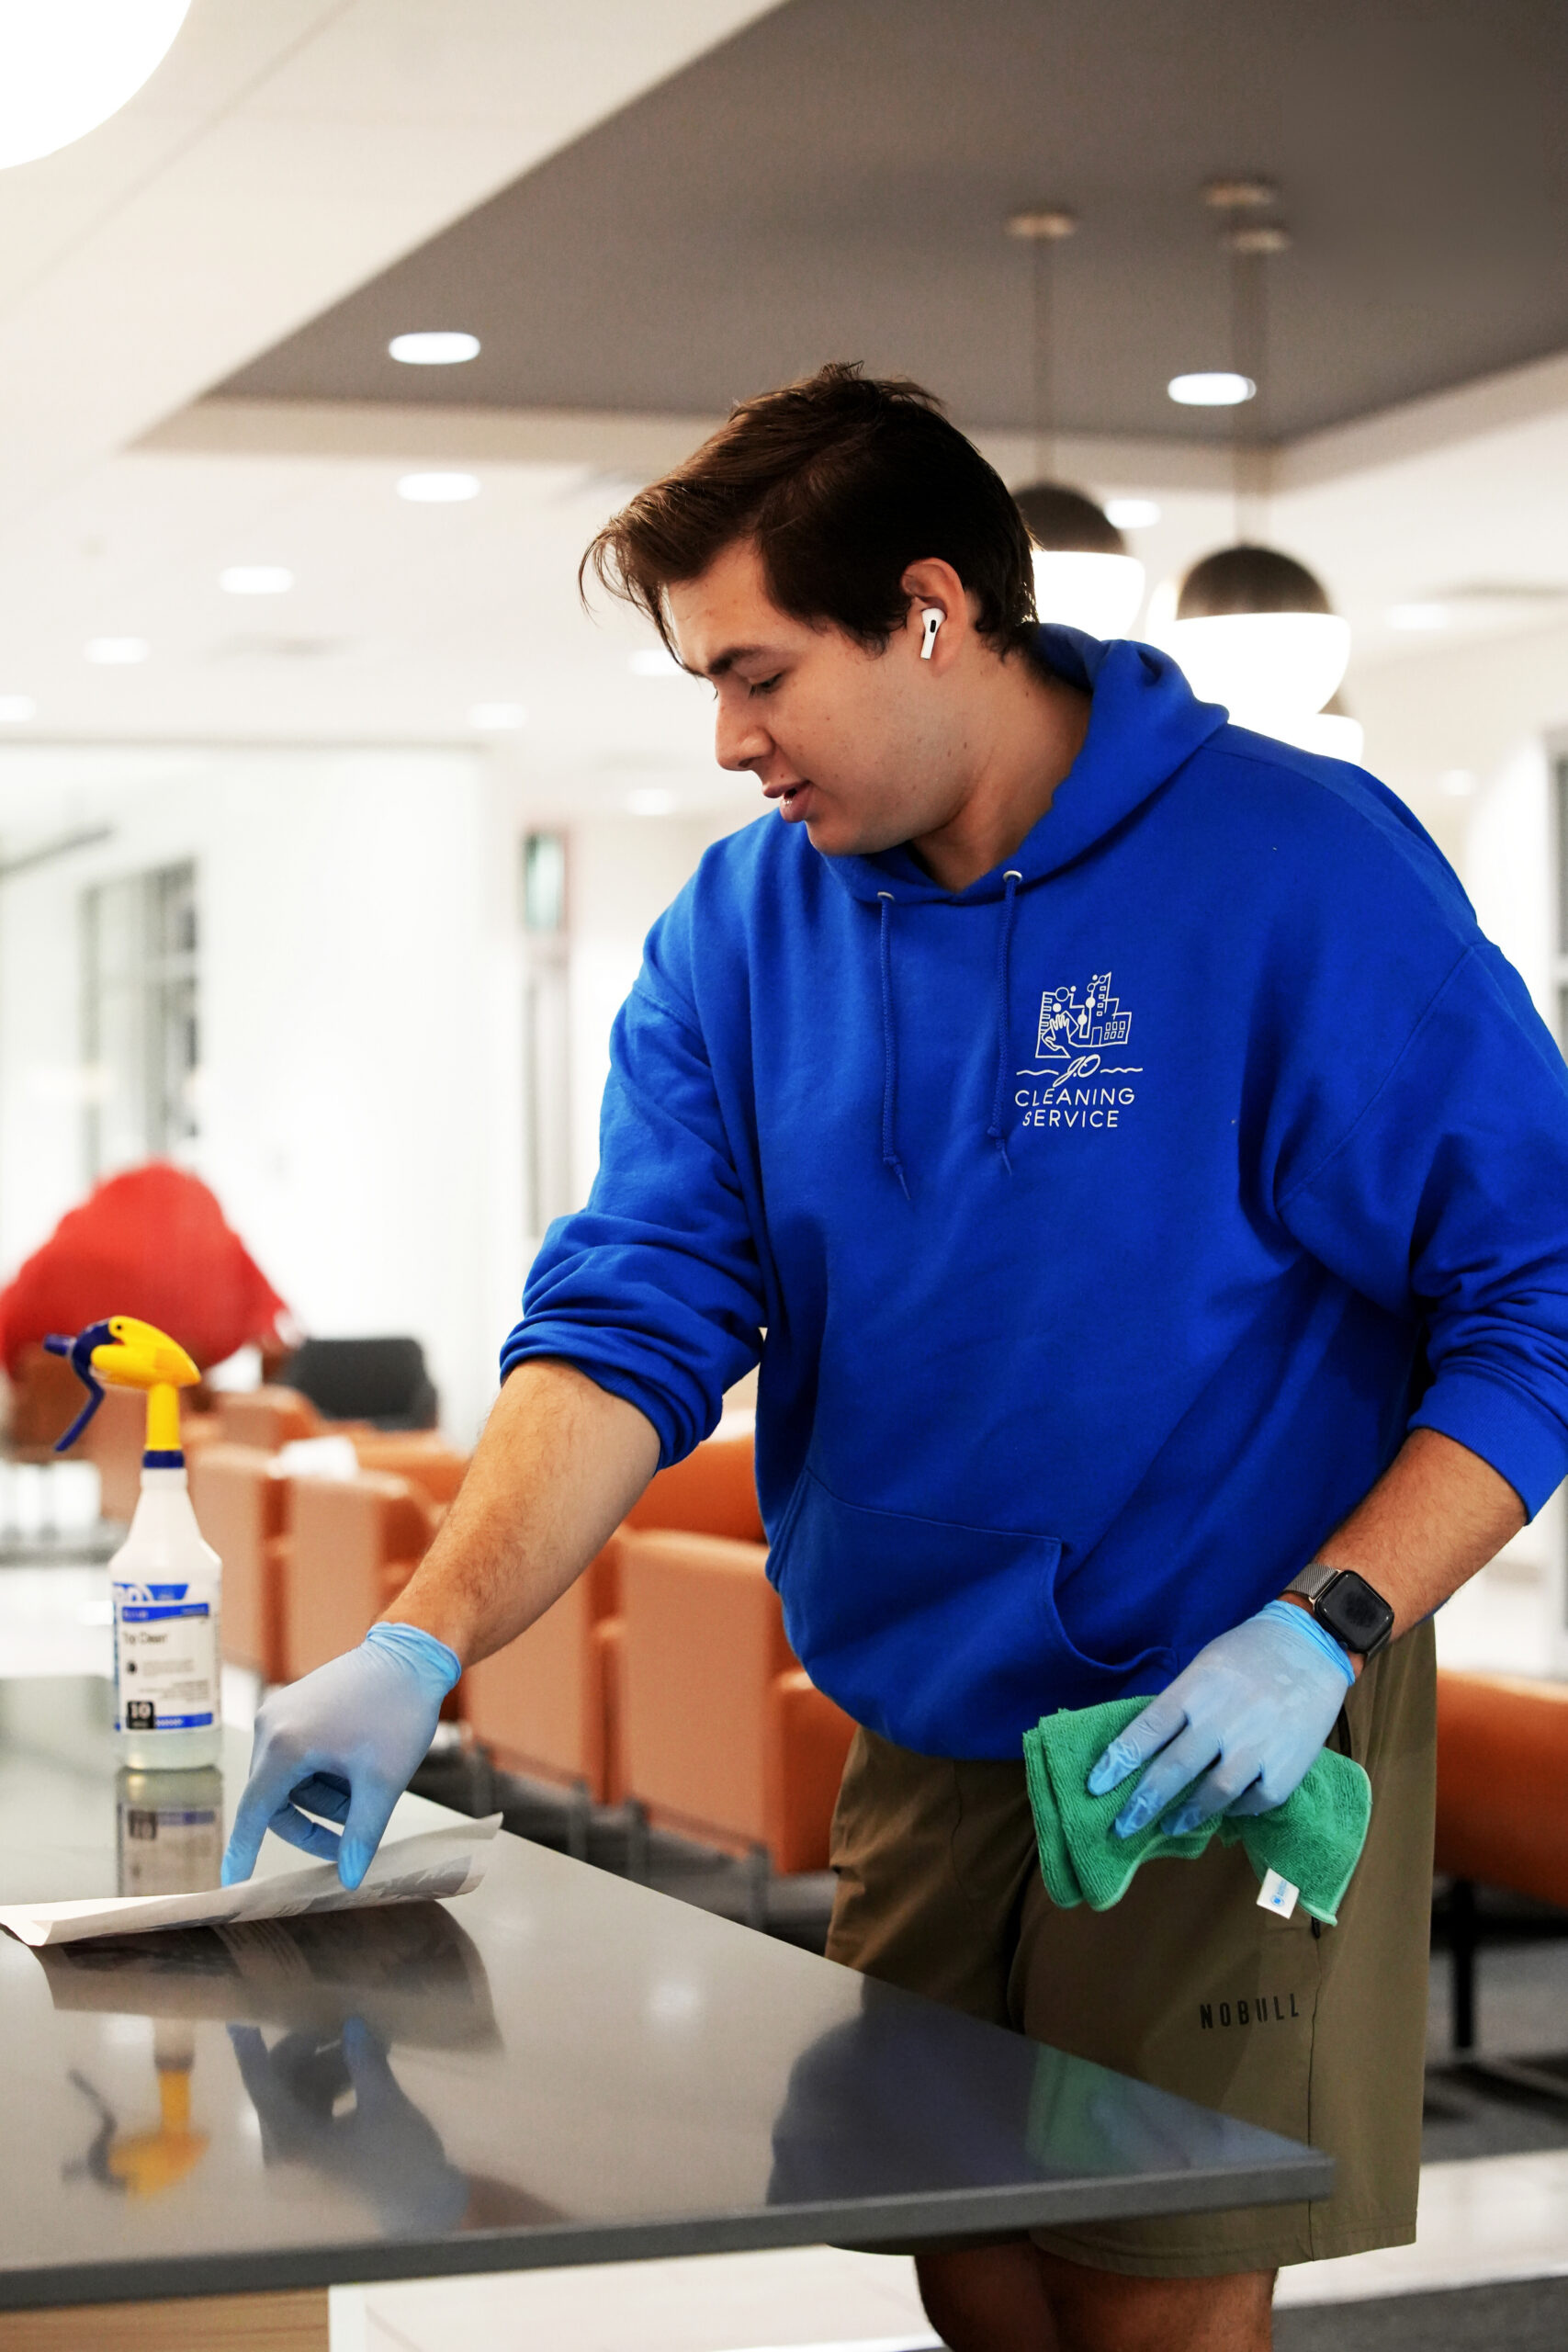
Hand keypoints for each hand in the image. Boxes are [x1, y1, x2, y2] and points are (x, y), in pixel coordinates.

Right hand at [222, 1623, 460, 1889]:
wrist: (411, 1654)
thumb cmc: (398, 1711)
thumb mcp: (383, 1781)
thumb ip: (361, 1835)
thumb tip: (349, 1879)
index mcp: (284, 1744)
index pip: (254, 1812)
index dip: (242, 1850)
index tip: (231, 1883)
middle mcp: (271, 1727)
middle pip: (274, 1801)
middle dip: (312, 1824)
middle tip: (351, 1839)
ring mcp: (279, 1715)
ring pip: (289, 1782)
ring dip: (323, 1800)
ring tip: (366, 1793)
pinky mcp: (292, 1709)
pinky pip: (295, 1760)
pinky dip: (322, 1777)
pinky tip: (356, 1772)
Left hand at [227, 2017, 468, 2233]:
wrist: (424, 2207)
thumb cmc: (401, 2158)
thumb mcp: (385, 2103)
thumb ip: (363, 2060)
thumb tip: (352, 2022)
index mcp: (290, 2145)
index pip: (262, 2087)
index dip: (252, 2050)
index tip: (240, 2019)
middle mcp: (282, 2154)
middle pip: (279, 2088)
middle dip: (309, 2052)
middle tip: (340, 2023)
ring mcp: (296, 2158)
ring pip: (296, 2096)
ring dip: (325, 2066)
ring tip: (364, 2044)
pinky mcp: (313, 2158)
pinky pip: (309, 2111)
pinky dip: (330, 2087)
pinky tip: (360, 2068)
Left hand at [1085, 1601, 1354, 1838]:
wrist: (1312, 1647)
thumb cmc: (1249, 1653)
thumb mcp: (1206, 1665)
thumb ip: (1182, 1704)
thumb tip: (1150, 1748)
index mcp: (1197, 1688)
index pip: (1148, 1729)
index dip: (1119, 1760)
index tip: (1096, 1786)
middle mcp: (1223, 1718)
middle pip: (1173, 1768)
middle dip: (1142, 1802)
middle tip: (1122, 1825)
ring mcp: (1258, 1745)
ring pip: (1212, 1794)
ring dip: (1185, 1815)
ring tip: (1167, 1825)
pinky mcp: (1288, 1767)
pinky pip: (1253, 1802)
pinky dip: (1234, 1811)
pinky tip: (1221, 1811)